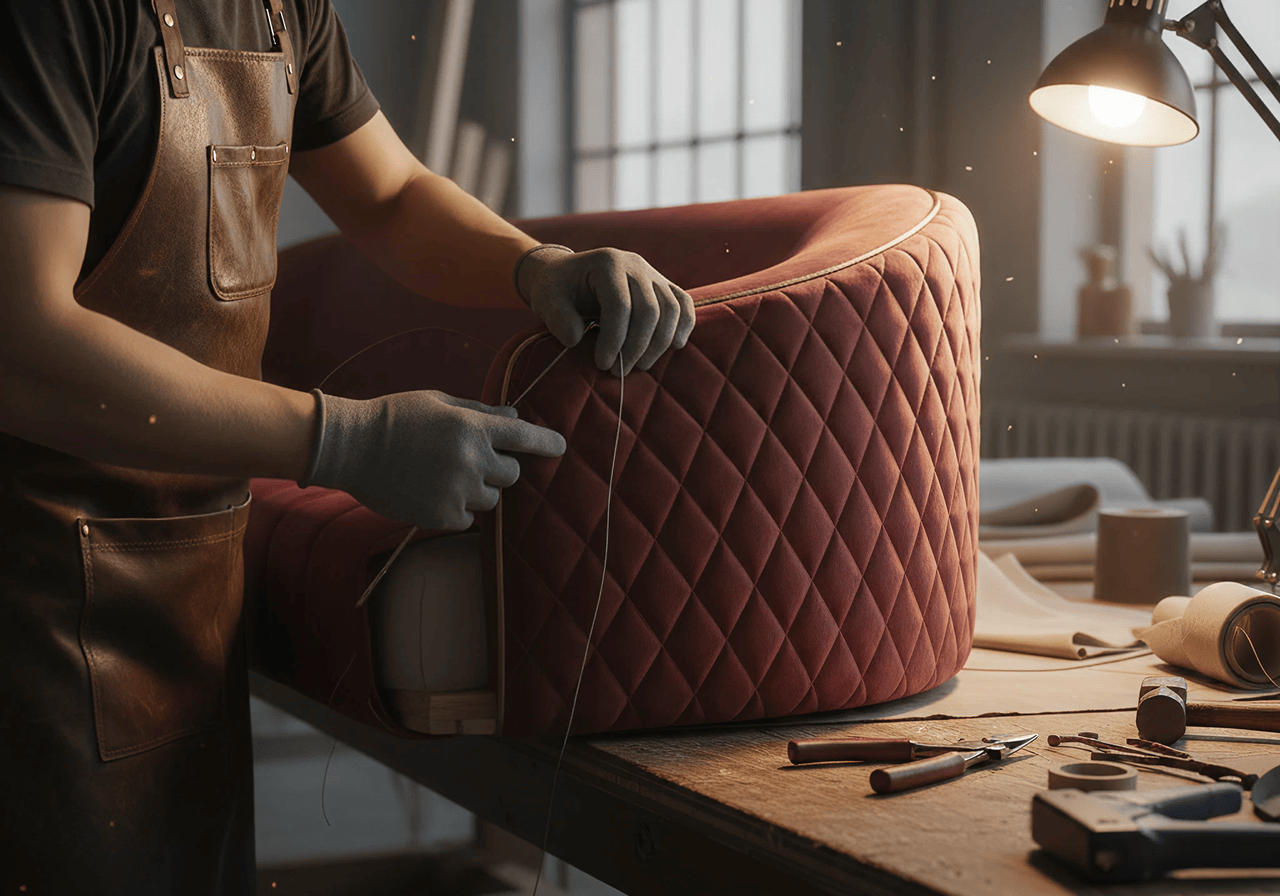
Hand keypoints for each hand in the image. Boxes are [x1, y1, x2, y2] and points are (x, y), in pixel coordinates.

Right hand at [301, 389, 565, 529]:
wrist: (352, 447)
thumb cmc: (396, 417)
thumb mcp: (440, 402)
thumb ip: (481, 412)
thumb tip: (516, 417)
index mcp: (472, 427)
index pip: (524, 436)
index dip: (547, 443)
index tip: (561, 448)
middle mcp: (471, 459)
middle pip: (512, 474)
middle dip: (500, 468)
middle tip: (473, 461)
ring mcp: (457, 490)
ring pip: (492, 498)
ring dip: (479, 490)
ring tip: (445, 476)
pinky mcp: (442, 515)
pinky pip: (469, 517)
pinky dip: (459, 508)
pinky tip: (434, 492)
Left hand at [518, 246, 695, 375]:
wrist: (569, 275)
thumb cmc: (557, 290)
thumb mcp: (546, 301)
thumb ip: (557, 318)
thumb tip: (577, 338)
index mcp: (606, 263)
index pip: (619, 305)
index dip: (614, 339)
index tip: (602, 364)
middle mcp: (634, 264)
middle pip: (650, 310)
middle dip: (636, 346)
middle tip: (619, 371)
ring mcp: (652, 274)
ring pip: (671, 309)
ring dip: (659, 344)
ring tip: (639, 365)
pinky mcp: (663, 286)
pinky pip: (684, 304)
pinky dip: (684, 326)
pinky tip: (674, 346)